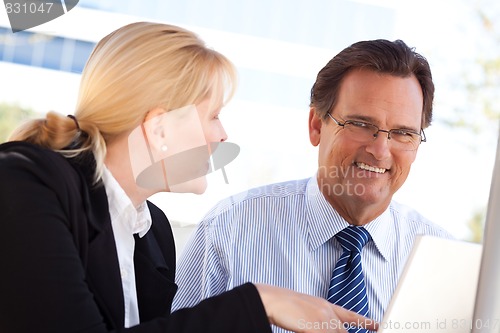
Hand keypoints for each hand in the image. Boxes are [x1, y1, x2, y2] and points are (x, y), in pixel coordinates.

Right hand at [255, 284, 378, 332]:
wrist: (271, 299)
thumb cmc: (284, 305)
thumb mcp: (306, 310)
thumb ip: (318, 320)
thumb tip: (322, 326)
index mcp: (325, 305)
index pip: (351, 316)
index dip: (366, 322)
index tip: (378, 325)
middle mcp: (327, 312)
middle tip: (344, 330)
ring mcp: (322, 321)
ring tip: (316, 328)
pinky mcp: (314, 328)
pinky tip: (313, 332)